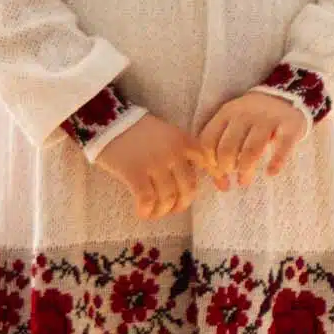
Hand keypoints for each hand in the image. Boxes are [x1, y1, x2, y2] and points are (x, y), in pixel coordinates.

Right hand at [94, 115, 209, 219]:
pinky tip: (143, 213)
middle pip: (188, 187)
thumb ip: (182, 153)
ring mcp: (154, 163)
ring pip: (169, 197)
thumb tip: (193, 178)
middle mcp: (174, 153)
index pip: (208, 162)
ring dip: (163, 210)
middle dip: (183, 203)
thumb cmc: (138, 131)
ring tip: (156, 212)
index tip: (224, 188)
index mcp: (184, 141)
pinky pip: (147, 200)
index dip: (217, 177)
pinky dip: (147, 211)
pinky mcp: (134, 172)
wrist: (109, 121)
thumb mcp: (169, 135)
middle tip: (175, 208)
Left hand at [197, 91, 308, 191]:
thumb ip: (222, 147)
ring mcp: (269, 119)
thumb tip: (221, 184)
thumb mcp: (233, 123)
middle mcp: (245, 114)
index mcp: (227, 112)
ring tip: (244, 180)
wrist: (286, 96)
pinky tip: (271, 172)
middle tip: (231, 176)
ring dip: (245, 169)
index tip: (217, 173)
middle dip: (226, 168)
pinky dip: (276, 162)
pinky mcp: (291, 125)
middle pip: (227, 147)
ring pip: (251, 150)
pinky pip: (282, 146)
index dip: (209, 162)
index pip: (208, 140)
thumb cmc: (254, 118)